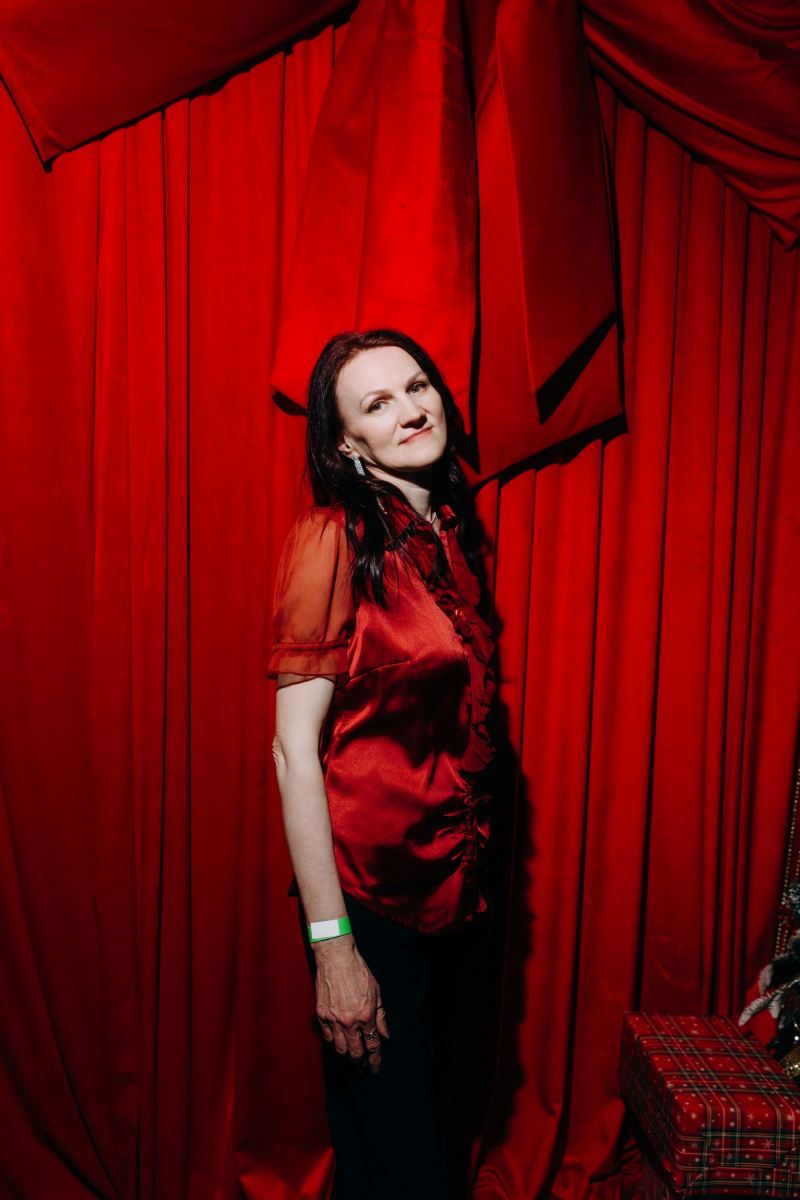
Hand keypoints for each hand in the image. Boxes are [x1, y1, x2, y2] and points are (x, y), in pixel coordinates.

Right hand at [313, 936, 390, 1072]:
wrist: (336, 958)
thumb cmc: (358, 971)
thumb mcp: (376, 992)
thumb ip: (381, 1016)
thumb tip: (386, 1035)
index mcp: (366, 1015)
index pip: (373, 1045)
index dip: (375, 1059)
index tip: (376, 1067)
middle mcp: (350, 1021)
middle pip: (356, 1052)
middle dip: (361, 1064)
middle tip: (362, 1070)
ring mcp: (334, 1019)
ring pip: (340, 1048)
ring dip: (346, 1058)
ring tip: (351, 1062)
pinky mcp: (321, 1015)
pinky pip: (328, 1036)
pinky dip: (333, 1043)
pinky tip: (338, 1045)